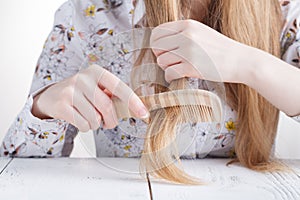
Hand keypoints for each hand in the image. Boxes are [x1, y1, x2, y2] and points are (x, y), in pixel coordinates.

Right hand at [31, 64, 148, 131]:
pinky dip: (85, 127)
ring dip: (96, 124)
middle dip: (112, 120)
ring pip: (94, 118)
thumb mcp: (98, 88)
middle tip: (110, 123)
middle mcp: (83, 78)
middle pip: (107, 106)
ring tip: (91, 119)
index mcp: (97, 72)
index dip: (133, 101)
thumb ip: (114, 96)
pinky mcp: (61, 104)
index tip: (144, 114)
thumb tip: (138, 110)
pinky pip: (82, 124)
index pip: (119, 87)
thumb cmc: (82, 94)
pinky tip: (80, 120)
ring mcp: (70, 90)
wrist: (52, 96)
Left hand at [150, 19, 250, 82]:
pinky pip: (168, 73)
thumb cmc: (220, 49)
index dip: (156, 44)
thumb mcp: (201, 32)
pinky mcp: (191, 67)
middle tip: (170, 62)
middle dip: (160, 56)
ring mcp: (188, 51)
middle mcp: (186, 35)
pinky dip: (170, 77)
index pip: (157, 32)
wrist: (241, 61)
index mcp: (188, 25)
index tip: (164, 51)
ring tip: (177, 68)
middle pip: (156, 47)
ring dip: (166, 67)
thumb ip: (182, 34)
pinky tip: (177, 77)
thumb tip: (161, 43)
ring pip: (161, 61)